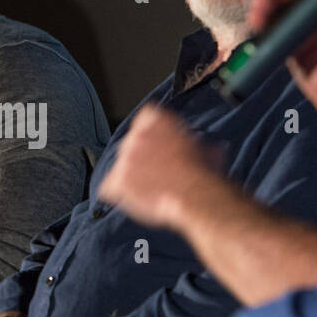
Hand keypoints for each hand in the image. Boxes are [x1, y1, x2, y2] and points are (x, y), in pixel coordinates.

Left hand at [98, 104, 224, 229]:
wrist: (198, 193)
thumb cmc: (205, 172)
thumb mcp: (205, 147)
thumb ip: (195, 143)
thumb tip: (208, 148)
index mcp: (155, 118)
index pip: (144, 120)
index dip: (153, 135)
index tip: (160, 146)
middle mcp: (135, 134)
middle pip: (130, 144)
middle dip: (140, 157)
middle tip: (157, 172)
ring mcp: (125, 158)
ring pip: (119, 166)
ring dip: (130, 175)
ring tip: (149, 187)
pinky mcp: (118, 181)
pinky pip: (108, 188)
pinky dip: (118, 194)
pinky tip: (133, 198)